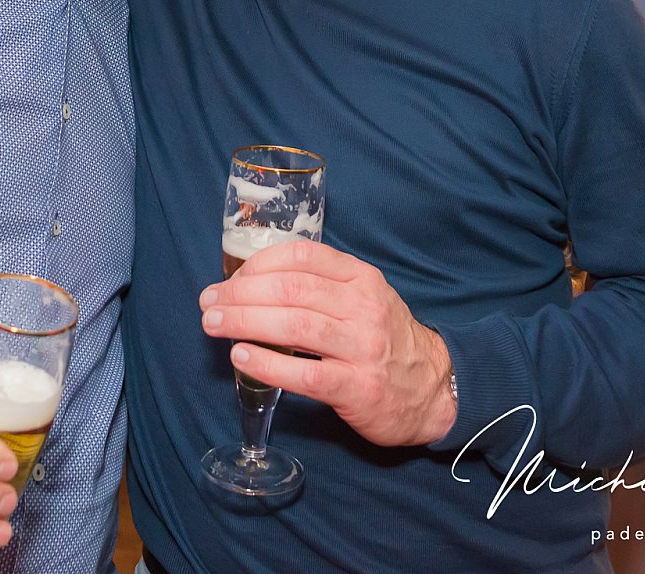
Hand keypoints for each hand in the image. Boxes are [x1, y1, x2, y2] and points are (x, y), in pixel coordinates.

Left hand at [199, 240, 456, 446]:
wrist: (434, 389)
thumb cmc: (385, 339)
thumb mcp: (363, 297)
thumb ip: (319, 286)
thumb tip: (250, 284)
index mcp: (361, 277)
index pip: (302, 255)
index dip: (257, 264)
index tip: (230, 279)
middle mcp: (363, 306)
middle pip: (291, 290)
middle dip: (241, 293)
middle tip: (209, 303)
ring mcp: (363, 347)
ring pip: (295, 325)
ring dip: (246, 322)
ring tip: (215, 324)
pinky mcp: (358, 387)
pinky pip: (305, 372)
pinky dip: (268, 363)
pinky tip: (242, 356)